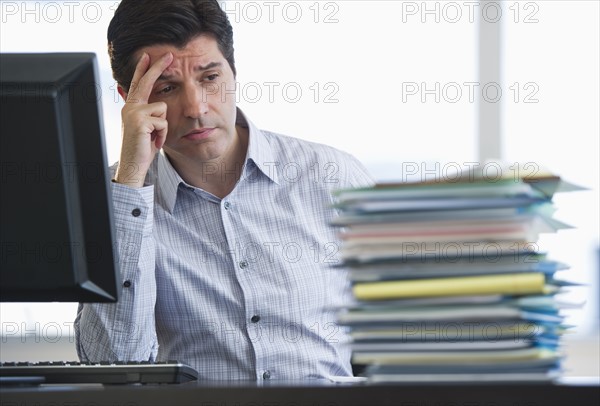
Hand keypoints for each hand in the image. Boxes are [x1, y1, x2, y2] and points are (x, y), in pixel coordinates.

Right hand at [114, 52, 173, 187]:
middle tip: (170, 54)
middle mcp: (130, 107)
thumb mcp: (148, 127)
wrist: (133, 165)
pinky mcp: (140, 121)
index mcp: (132, 107)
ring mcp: (133, 113)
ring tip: (154, 137)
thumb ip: (151, 114)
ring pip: (163, 108)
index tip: (148, 56)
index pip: (138, 84)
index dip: (144, 69)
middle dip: (158, 67)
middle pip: (147, 83)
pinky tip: (153, 142)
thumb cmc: (143, 148)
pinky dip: (162, 134)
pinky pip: (163, 122)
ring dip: (164, 126)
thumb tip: (160, 103)